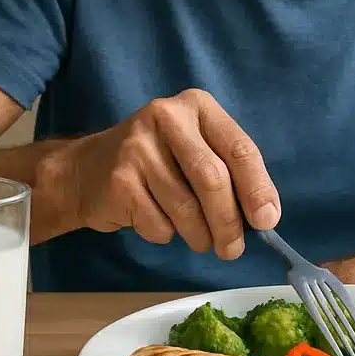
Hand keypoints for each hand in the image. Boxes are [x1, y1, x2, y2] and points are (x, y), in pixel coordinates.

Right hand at [47, 89, 279, 258]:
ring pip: (186, 207)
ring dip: (200, 235)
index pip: (240, 148)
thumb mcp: (199, 151)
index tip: (267, 221)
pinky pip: (157, 222)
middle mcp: (168, 116)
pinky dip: (167, 234)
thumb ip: (233, 175)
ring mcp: (138, 146)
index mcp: (198, 105)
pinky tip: (160, 223)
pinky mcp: (118, 178)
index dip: (257, 188)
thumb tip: (266, 216)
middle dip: (229, 222)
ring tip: (201, 241)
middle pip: (213, 178)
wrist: (87, 170)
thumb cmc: (160, 163)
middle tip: (233, 250)